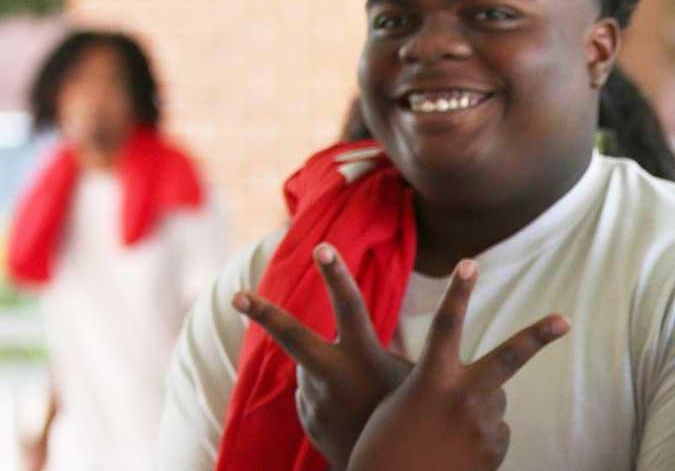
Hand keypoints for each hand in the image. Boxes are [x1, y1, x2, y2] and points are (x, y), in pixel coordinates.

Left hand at [231, 243, 414, 468]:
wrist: (386, 464)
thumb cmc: (412, 415)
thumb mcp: (414, 379)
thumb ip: (387, 357)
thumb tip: (375, 340)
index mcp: (362, 358)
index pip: (349, 307)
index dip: (337, 276)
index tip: (322, 247)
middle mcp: (331, 375)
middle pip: (292, 336)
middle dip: (265, 314)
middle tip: (237, 296)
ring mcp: (313, 398)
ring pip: (312, 369)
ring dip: (331, 373)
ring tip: (361, 396)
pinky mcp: (306, 418)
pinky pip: (314, 395)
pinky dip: (329, 397)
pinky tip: (350, 412)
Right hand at [347, 259, 567, 470]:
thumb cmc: (383, 450)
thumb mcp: (400, 409)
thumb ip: (436, 388)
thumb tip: (479, 389)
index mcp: (431, 382)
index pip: (445, 327)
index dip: (458, 293)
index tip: (469, 263)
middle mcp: (463, 399)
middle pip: (507, 357)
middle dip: (537, 336)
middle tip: (564, 319)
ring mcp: (483, 426)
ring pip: (495, 402)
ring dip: (476, 411)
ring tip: (445, 436)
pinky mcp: (495, 451)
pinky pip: (494, 433)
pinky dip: (478, 439)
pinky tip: (455, 456)